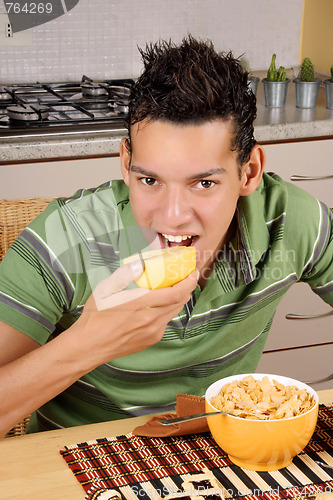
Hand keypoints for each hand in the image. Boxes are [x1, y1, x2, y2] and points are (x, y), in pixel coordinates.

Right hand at [71, 260, 198, 367]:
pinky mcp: (151, 340)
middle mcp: (150, 320)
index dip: (188, 282)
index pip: (175, 293)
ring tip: (175, 287)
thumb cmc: (95, 317)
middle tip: (186, 276)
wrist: (89, 346)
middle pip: (179, 302)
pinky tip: (159, 304)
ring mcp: (152, 332)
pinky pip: (165, 322)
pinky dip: (167, 310)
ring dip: (178, 299)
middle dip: (186, 287)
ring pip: (174, 312)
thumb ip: (123, 275)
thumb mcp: (104, 290)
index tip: (193, 272)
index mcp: (140, 304)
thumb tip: (140, 264)